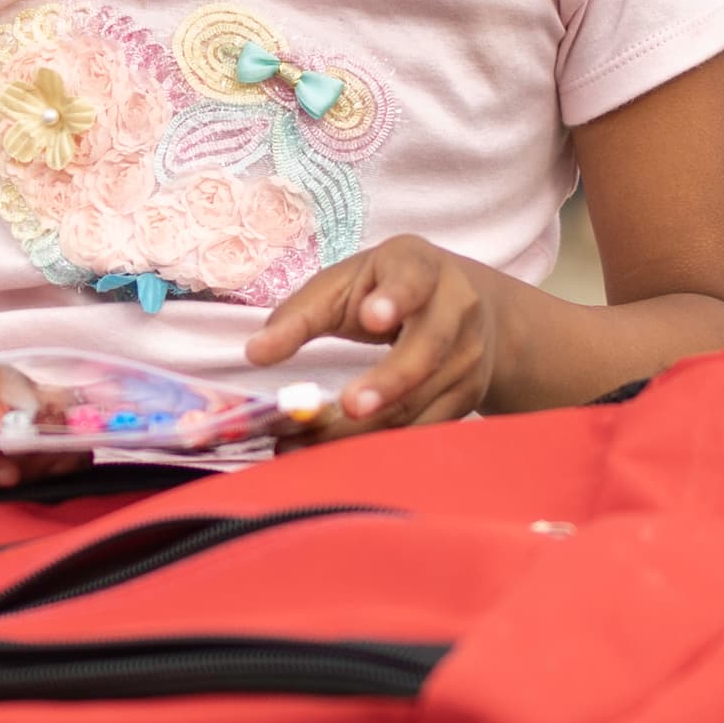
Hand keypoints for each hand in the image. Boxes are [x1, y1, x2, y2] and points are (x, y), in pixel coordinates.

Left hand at [244, 235, 505, 433]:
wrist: (460, 306)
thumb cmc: (384, 289)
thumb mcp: (345, 285)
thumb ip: (300, 315)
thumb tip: (255, 354)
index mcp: (421, 267)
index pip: (413, 279)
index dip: (396, 298)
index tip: (372, 317)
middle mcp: (456, 310)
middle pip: (427, 350)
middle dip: (389, 381)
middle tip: (349, 405)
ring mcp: (468, 358)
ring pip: (422, 400)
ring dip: (366, 427)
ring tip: (308, 442)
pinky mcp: (465, 398)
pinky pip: (423, 428)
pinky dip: (378, 445)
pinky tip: (334, 454)